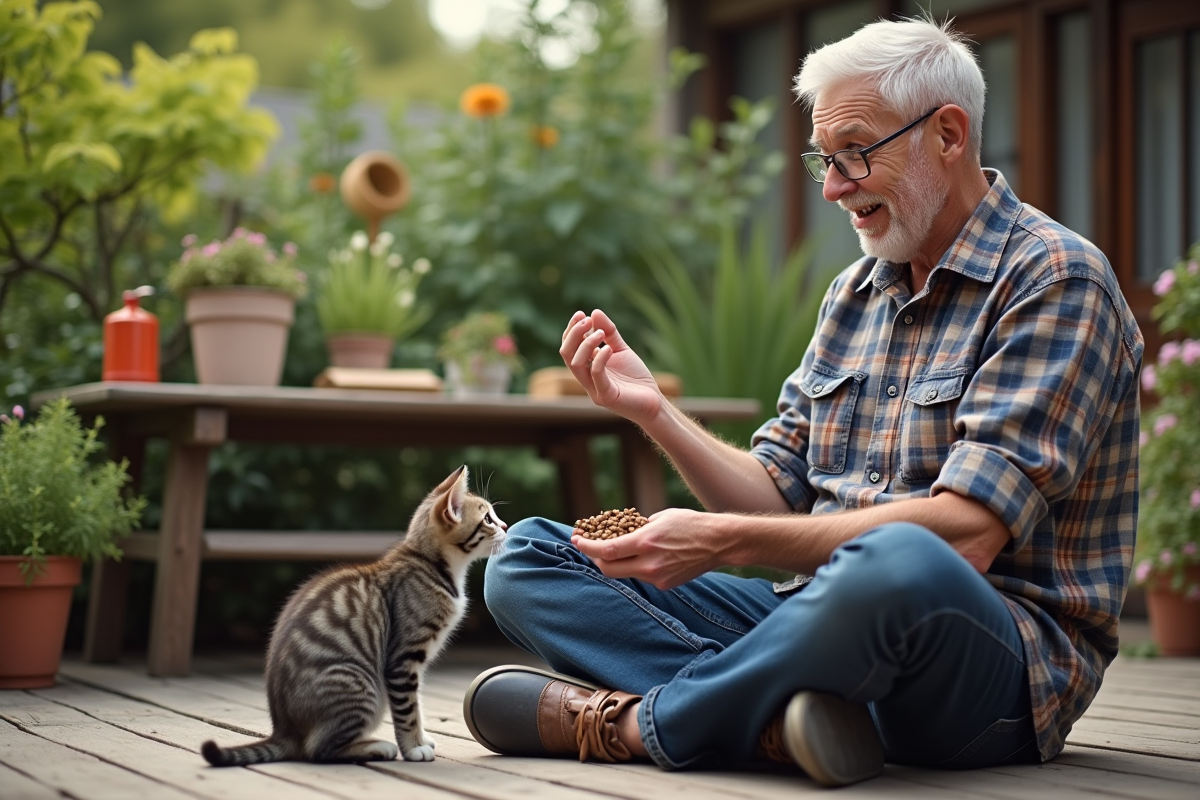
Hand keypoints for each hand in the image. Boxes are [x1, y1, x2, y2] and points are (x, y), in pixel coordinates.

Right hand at [560, 309, 663, 425]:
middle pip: (566, 354)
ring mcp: (594, 389)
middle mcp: (586, 379)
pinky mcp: (606, 397)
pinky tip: (609, 349)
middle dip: (573, 334)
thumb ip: (609, 333)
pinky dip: (600, 359)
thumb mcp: (621, 350)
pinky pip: (596, 375)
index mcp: (587, 367)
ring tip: (600, 332)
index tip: (581, 314)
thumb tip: (594, 312)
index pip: (569, 347)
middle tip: (587, 320)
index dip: (571, 330)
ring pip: (576, 365)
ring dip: (585, 344)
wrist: (654, 402)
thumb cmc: (636, 378)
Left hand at [571, 508, 724, 589]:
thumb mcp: (660, 517)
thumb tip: (619, 533)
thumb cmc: (690, 524)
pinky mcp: (665, 584)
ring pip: (624, 574)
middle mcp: (649, 563)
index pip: (606, 550)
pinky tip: (643, 556)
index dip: (587, 546)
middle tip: (591, 547)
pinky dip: (636, 567)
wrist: (718, 543)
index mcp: (646, 542)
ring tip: (617, 549)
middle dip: (596, 559)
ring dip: (617, 562)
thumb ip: (637, 528)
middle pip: (608, 569)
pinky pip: (641, 577)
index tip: (576, 539)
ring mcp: (657, 577)